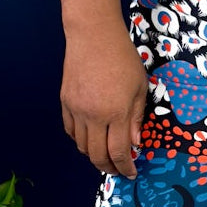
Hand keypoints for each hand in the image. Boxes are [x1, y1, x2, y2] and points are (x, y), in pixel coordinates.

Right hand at [60, 17, 147, 179]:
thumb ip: (136, 118)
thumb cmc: (121, 57)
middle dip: (109, 167)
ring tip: (105, 155)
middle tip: (117, 170)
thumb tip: (135, 143)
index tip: (131, 172)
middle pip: (97, 155)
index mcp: (116, 112)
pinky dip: (81, 140)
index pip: (119, 152)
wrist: (93, 34)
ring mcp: (77, 109)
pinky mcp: (65, 102)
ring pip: (82, 146)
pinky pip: (71, 131)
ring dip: (94, 155)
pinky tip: (91, 138)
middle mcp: (94, 115)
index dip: (125, 167)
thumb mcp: (140, 88)